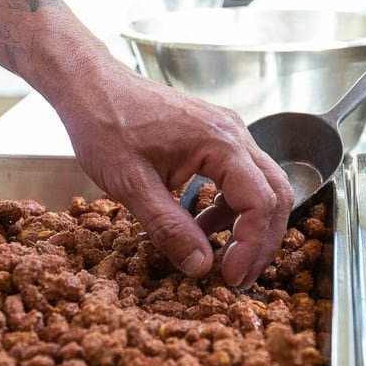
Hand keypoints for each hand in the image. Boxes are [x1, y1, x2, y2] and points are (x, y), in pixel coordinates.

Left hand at [56, 60, 291, 288]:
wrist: (90, 86)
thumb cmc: (106, 125)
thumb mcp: (131, 185)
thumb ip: (169, 228)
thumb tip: (201, 268)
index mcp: (220, 142)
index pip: (260, 203)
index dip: (251, 246)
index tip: (231, 278)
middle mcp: (234, 134)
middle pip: (275, 195)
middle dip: (261, 242)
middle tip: (238, 279)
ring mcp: (228, 133)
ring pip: (262, 187)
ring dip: (248, 226)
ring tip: (219, 259)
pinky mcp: (215, 138)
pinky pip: (240, 178)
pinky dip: (230, 209)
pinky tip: (202, 228)